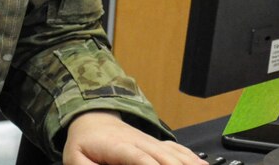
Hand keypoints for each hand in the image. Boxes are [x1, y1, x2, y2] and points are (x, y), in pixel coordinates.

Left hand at [62, 111, 205, 164]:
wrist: (92, 119)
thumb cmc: (84, 144)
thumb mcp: (76, 159)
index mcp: (118, 147)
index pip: (138, 157)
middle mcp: (139, 142)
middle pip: (162, 155)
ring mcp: (150, 142)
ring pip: (173, 152)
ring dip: (187, 163)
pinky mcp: (156, 144)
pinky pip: (177, 149)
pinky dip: (191, 157)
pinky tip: (202, 164)